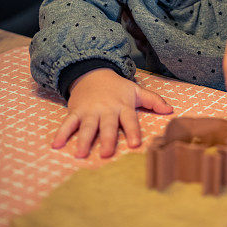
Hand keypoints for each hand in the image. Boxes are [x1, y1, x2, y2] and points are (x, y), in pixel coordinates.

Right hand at [52, 68, 172, 157]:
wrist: (93, 72)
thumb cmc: (117, 87)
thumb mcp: (136, 91)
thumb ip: (153, 101)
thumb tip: (170, 110)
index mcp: (122, 106)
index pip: (129, 120)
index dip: (132, 131)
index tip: (135, 144)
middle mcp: (106, 109)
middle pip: (108, 125)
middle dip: (108, 139)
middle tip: (107, 153)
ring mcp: (90, 111)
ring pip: (87, 126)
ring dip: (83, 139)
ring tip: (80, 154)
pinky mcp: (76, 111)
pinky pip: (68, 123)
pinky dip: (61, 133)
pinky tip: (56, 145)